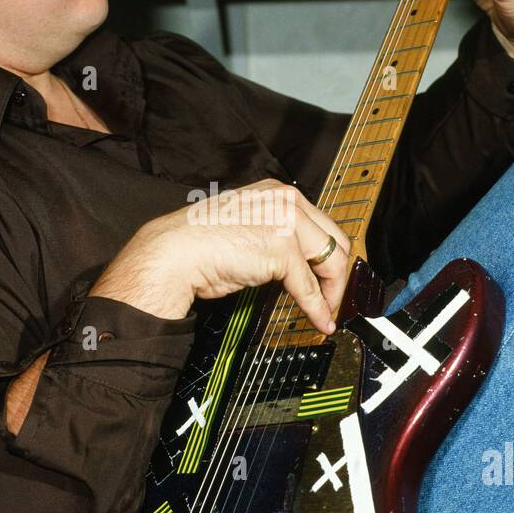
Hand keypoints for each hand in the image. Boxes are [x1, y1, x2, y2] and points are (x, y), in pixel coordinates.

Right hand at [89, 179, 351, 335]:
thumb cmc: (200, 244)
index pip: (321, 224)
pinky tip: (320, 320)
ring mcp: (285, 222)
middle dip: (338, 274)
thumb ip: (275, 234)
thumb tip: (300, 263)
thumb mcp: (248, 227)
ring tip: (328, 312)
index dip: (331, 255)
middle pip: (334, 240)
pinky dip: (317, 308)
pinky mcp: (281, 249)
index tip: (331, 277)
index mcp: (276, 192)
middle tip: (335, 298)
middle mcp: (285, 201)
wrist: (174, 253)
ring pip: (329, 262)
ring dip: (332, 293)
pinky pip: (308, 286)